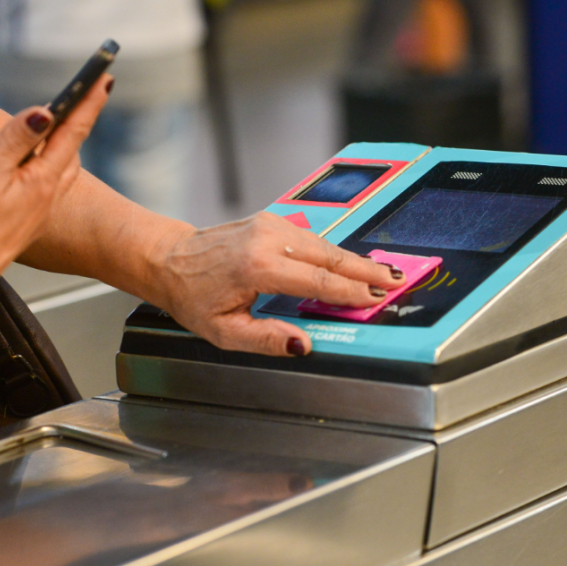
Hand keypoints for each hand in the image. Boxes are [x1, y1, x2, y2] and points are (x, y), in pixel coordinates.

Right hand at [0, 74, 111, 286]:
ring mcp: (41, 208)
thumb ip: (16, 140)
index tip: (106, 76)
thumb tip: (45, 112)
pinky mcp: (30, 219)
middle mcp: (50, 194)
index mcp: (44, 178)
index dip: (90, 100)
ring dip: (65, 141)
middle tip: (88, 90)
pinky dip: (49, 163)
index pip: (74, 130)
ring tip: (62, 121)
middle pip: (72, 146)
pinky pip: (48, 182)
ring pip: (62, 166)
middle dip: (81, 117)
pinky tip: (34, 164)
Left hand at [160, 212, 405, 355]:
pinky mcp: (273, 220)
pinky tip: (353, 264)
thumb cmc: (194, 296)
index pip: (317, 280)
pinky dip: (336, 253)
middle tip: (397, 280)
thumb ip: (266, 340)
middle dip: (366, 270)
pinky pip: (313, 239)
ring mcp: (271, 225)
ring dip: (355, 261)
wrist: (169, 258)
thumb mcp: (223, 332)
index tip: (377, 297)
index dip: (351, 291)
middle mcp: (267, 239)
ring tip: (384, 274)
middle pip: (330, 256)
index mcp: (257, 267)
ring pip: (325, 244)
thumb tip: (304, 344)